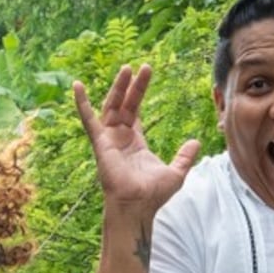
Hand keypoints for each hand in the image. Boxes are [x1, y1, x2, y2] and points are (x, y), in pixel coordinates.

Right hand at [74, 66, 200, 217]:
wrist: (138, 206)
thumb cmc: (153, 195)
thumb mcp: (176, 172)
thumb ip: (184, 156)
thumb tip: (196, 142)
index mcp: (135, 142)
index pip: (136, 110)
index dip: (140, 91)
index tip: (146, 71)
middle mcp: (120, 138)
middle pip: (125, 104)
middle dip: (133, 85)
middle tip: (142, 66)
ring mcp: (108, 139)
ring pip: (111, 106)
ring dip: (118, 87)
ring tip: (126, 69)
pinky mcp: (100, 143)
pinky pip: (88, 120)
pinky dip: (81, 103)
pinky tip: (77, 85)